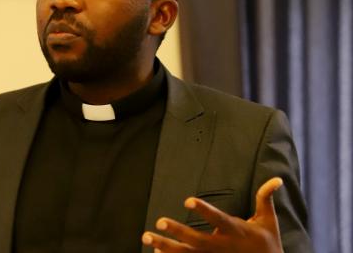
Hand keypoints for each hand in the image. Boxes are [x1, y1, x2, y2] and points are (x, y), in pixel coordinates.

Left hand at [142, 177, 283, 252]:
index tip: (187, 200)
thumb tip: (276, 179)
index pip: (217, 219)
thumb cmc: (267, 244)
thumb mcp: (268, 221)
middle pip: (195, 239)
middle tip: (159, 221)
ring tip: (146, 237)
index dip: (203, 209)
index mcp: (236, 231)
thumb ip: (265, 199)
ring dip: (165, 246)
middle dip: (177, 231)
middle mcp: (222, 246)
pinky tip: (156, 252)